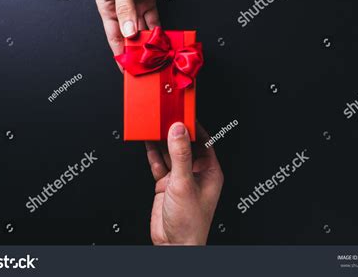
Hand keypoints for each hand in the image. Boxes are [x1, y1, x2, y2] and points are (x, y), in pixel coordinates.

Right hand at [96, 0, 160, 69]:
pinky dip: (158, 31)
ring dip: (149, 42)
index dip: (120, 53)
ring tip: (157, 56)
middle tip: (147, 65)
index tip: (127, 69)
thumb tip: (128, 31)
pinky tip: (163, 40)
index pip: (114, 36)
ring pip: (142, 30)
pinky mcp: (148, 1)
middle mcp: (121, 9)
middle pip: (129, 36)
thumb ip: (125, 7)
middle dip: (137, 51)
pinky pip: (153, 21)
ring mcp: (135, 6)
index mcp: (107, 6)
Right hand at [145, 122, 223, 244]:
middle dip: (175, 131)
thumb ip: (181, 155)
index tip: (184, 113)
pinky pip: (158, 163)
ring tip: (154, 125)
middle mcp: (195, 172)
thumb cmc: (190, 222)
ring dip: (162, 140)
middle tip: (166, 116)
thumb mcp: (185, 183)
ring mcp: (179, 177)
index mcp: (209, 170)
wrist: (174, 244)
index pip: (203, 141)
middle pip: (184, 145)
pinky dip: (152, 152)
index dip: (194, 127)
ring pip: (170, 152)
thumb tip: (178, 131)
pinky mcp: (165, 183)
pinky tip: (148, 141)